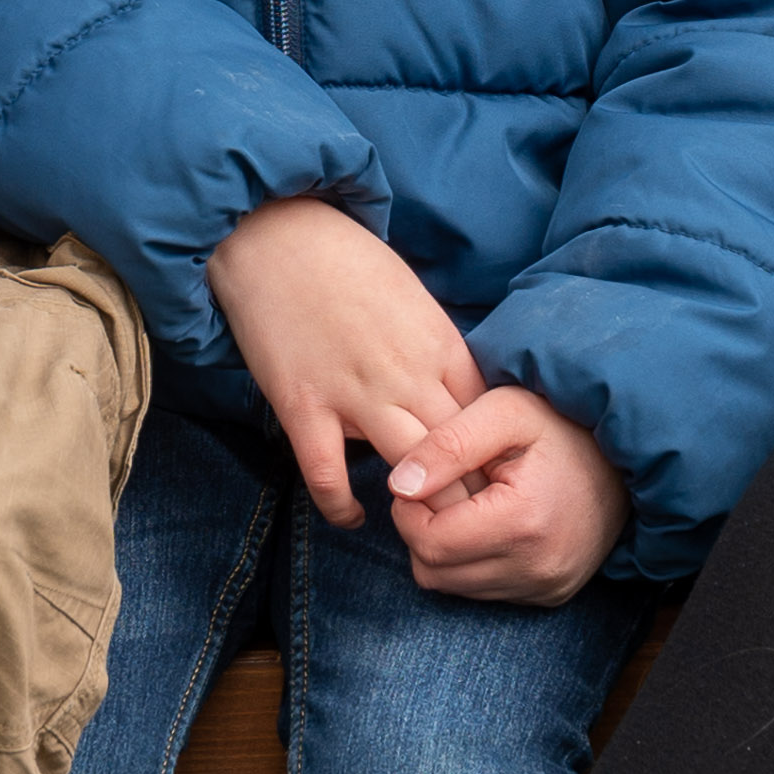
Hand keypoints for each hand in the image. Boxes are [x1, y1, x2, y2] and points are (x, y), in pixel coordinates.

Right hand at [206, 194, 482, 528]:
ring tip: (428, 538)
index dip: (496, 459)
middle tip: (480, 533)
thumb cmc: (346, 260)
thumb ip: (436, 347)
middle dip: (477, 498)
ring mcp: (356, 393)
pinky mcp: (304, 406)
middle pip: (460, 454)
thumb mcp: (412, 297)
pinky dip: (343, 505)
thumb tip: (453, 390)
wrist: (275, 235)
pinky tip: (353, 515)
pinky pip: (329, 475)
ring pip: (412, 471)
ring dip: (424, 511)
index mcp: (440, 345)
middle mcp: (408, 374)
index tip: (499, 486)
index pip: (487, 420)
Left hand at [388, 384, 632, 607]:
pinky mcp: (550, 595)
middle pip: (434, 572)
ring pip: (453, 586)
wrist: (625, 458)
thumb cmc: (561, 425)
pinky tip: (489, 524)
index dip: (408, 510)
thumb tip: (399, 485)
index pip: (428, 542)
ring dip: (445, 549)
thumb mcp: (504, 411)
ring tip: (470, 504)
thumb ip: (447, 444)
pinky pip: (482, 591)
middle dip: (422, 530)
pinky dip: (472, 562)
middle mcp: (537, 568)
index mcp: (523, 522)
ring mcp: (546, 587)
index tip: (419, 479)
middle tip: (441, 489)